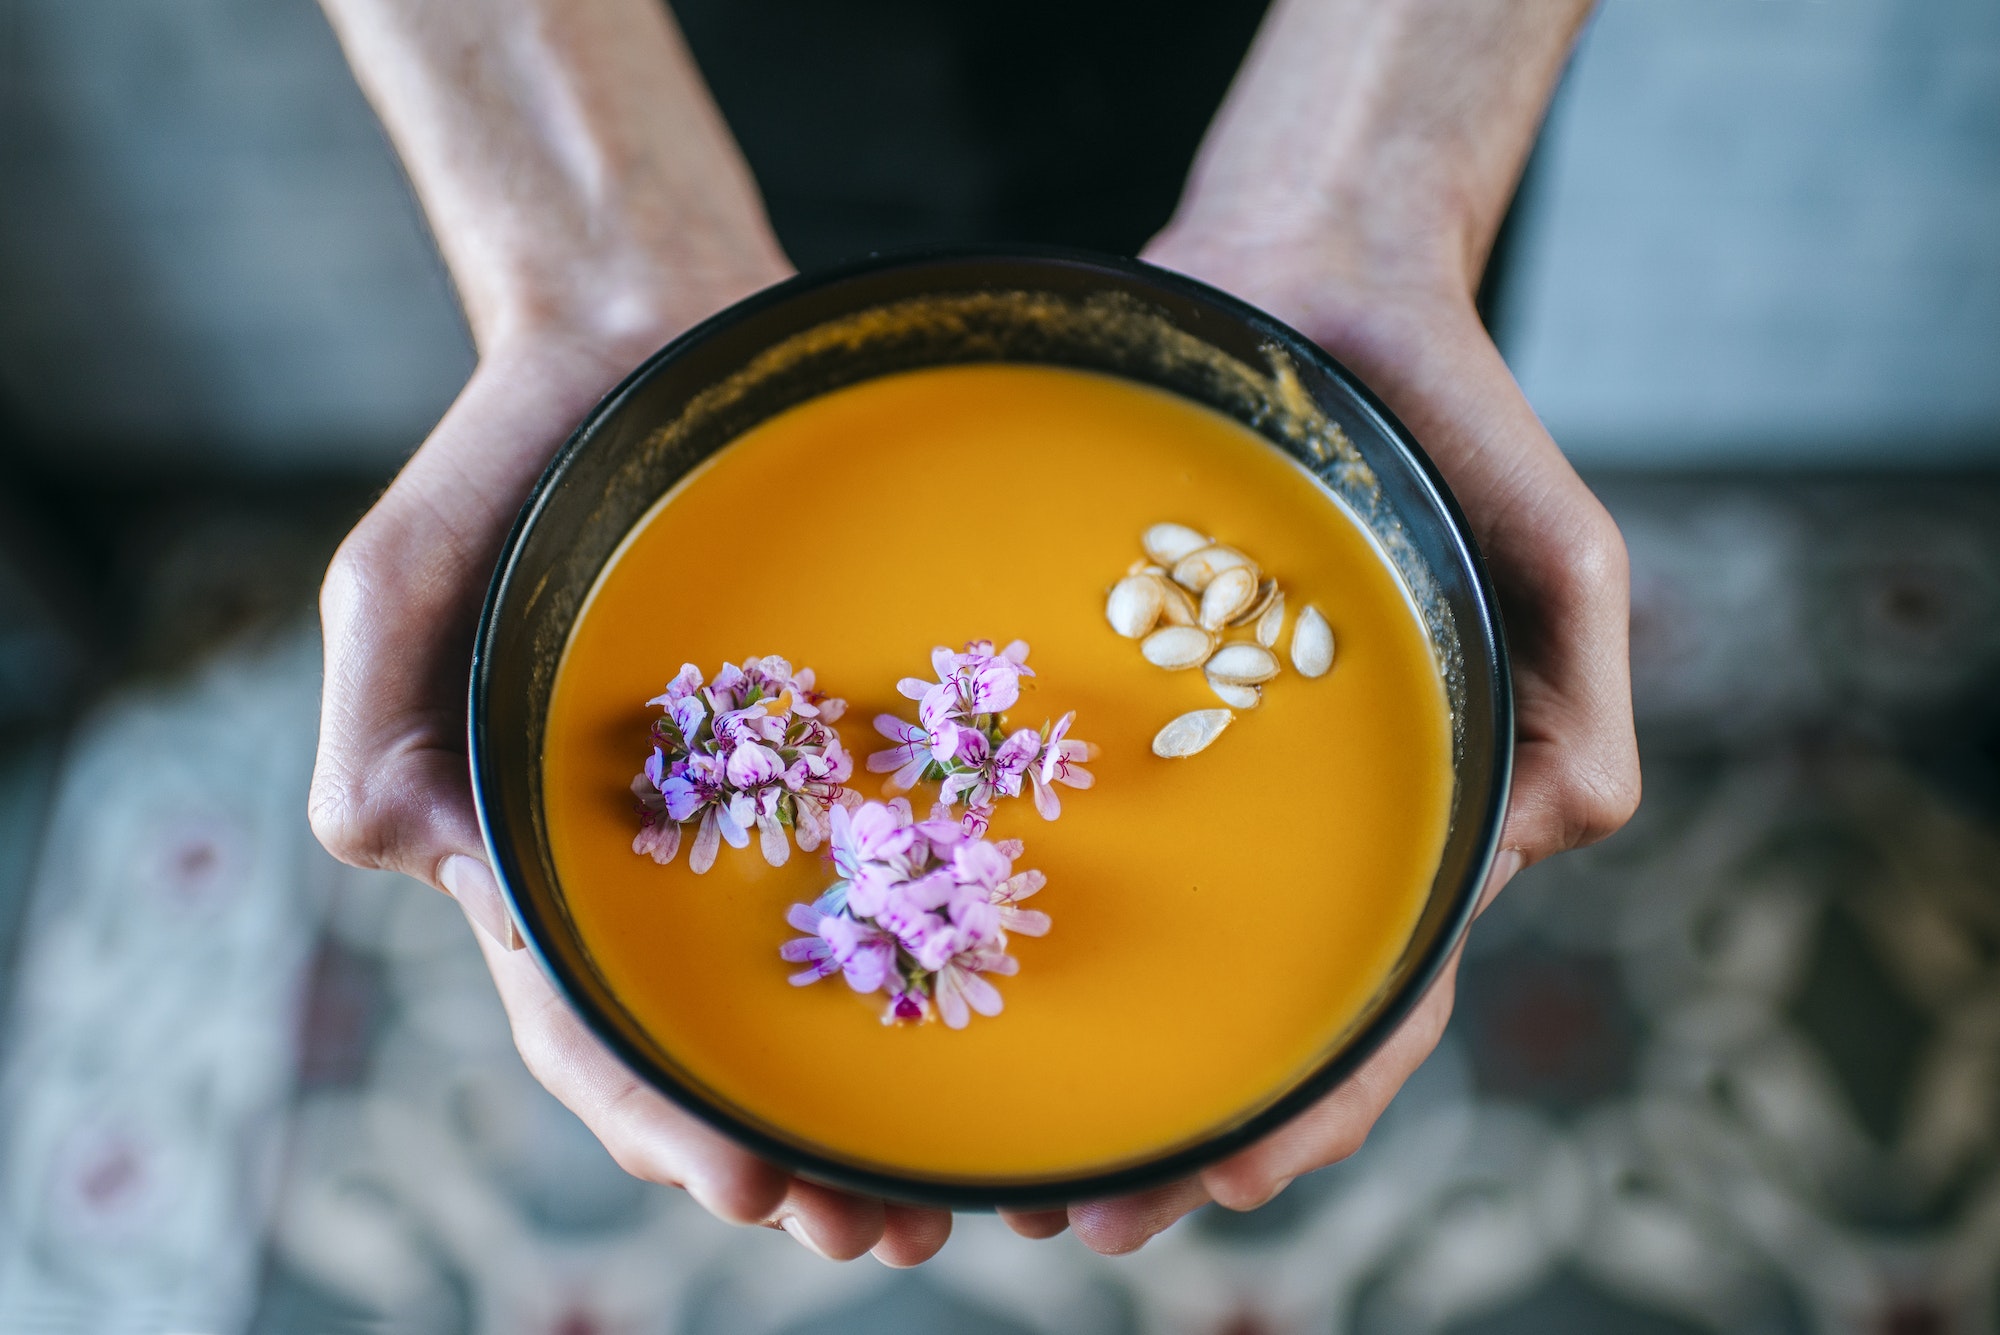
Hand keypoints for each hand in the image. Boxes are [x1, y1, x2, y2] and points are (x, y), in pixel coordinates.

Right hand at [308, 306, 956, 1264]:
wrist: (647, 342)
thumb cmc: (510, 467)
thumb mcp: (400, 582)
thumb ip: (375, 722)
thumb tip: (406, 863)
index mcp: (543, 857)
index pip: (591, 1025)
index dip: (660, 1118)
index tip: (739, 1183)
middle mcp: (662, 860)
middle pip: (717, 1048)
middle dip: (785, 1156)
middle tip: (877, 1231)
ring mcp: (765, 809)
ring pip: (820, 990)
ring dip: (872, 1104)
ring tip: (953, 1197)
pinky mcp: (854, 745)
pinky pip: (901, 864)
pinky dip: (937, 959)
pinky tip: (1000, 1016)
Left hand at [985, 225, 1641, 1253]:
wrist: (1309, 270)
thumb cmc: (1448, 417)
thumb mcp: (1560, 558)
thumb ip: (1579, 709)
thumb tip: (1546, 844)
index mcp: (1407, 811)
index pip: (1372, 997)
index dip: (1312, 1103)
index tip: (1226, 1179)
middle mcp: (1288, 804)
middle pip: (1237, 1002)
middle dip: (1173, 1122)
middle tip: (1081, 1215)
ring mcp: (1190, 748)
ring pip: (1136, 931)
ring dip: (1080, 1051)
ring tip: (997, 1155)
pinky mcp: (1098, 673)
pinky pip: (1050, 792)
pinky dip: (1009, 888)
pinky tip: (935, 951)